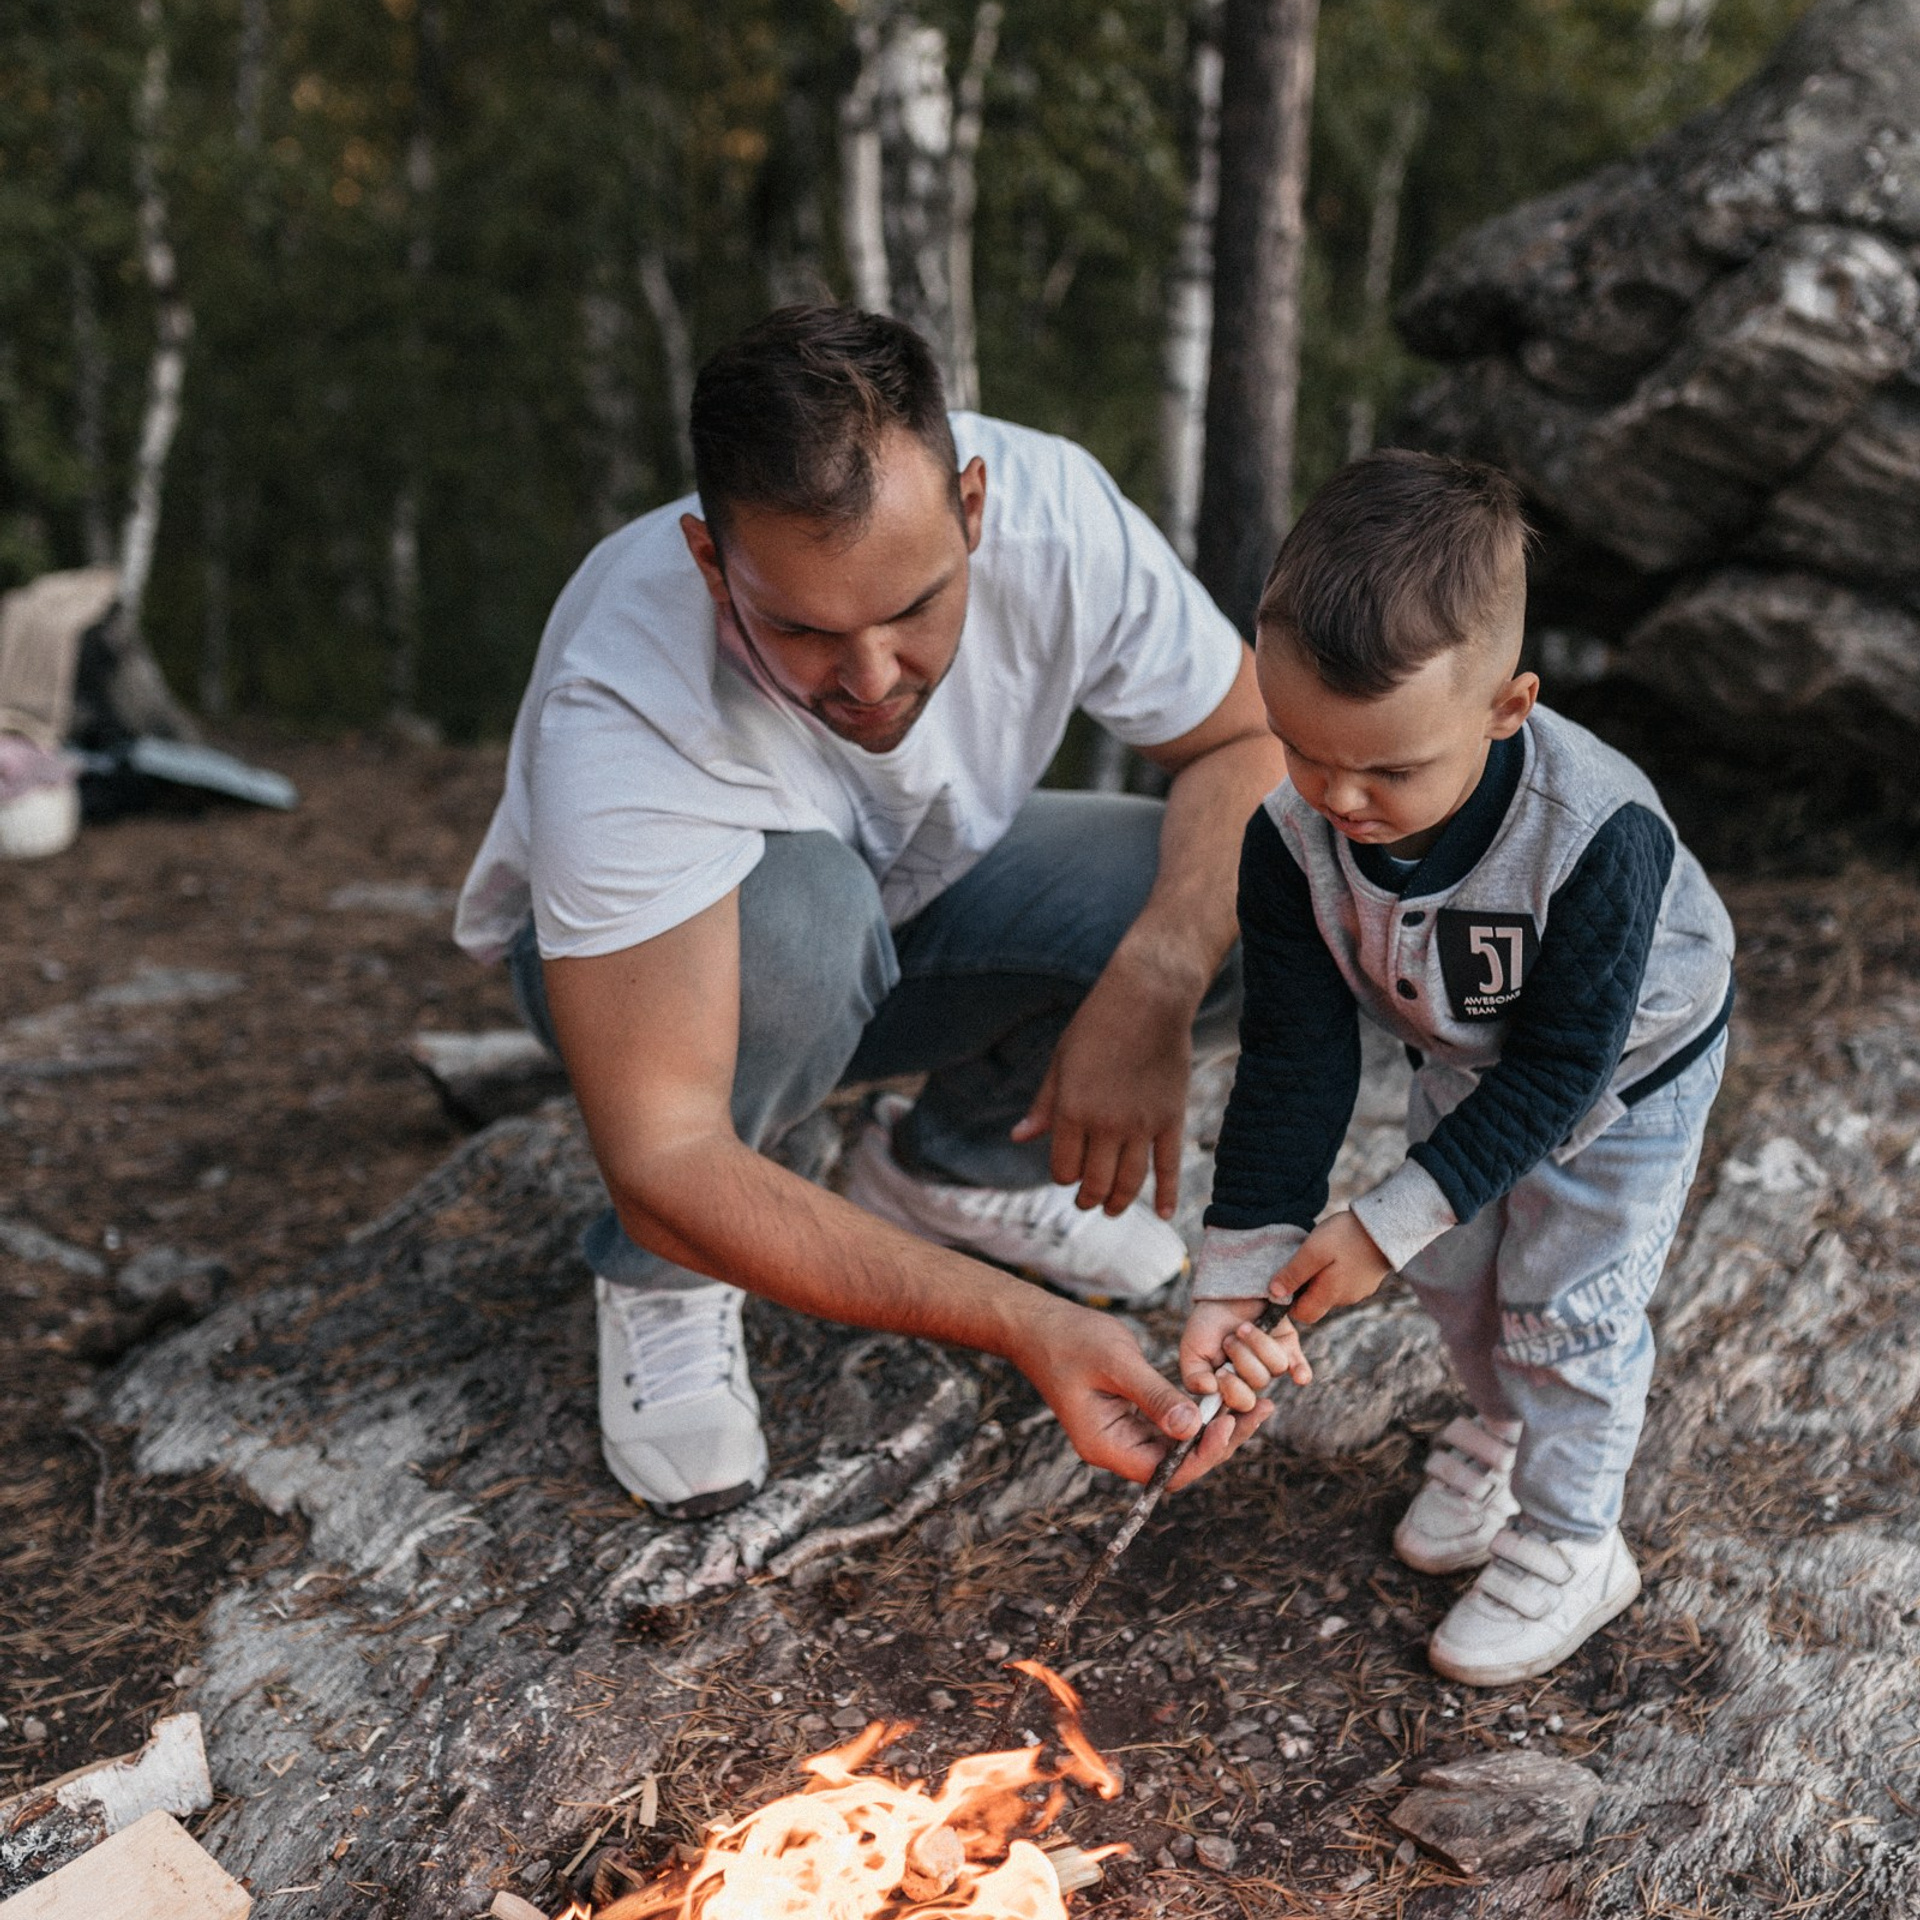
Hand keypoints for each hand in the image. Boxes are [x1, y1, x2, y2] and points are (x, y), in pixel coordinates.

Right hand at [1009, 1294, 1269, 1491]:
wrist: (1038, 1326)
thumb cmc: (1071, 1340)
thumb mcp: (1117, 1363)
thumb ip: (1154, 1397)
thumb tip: (1191, 1428)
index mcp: (1105, 1445)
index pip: (1164, 1472)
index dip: (1201, 1455)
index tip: (1228, 1423)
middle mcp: (1116, 1448)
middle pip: (1177, 1465)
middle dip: (1220, 1443)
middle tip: (1259, 1412)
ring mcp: (1123, 1434)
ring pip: (1178, 1447)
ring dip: (1215, 1430)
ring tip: (1255, 1406)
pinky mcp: (1130, 1417)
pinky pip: (1171, 1427)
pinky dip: (1198, 1415)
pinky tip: (1223, 1398)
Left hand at [1010, 951, 1196, 1219]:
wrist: (1148, 998)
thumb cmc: (1097, 1025)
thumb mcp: (1060, 1061)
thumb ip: (1044, 1105)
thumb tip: (1019, 1137)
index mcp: (1072, 1111)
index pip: (1064, 1168)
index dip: (1062, 1176)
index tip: (1066, 1172)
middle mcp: (1107, 1125)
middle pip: (1096, 1182)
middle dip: (1088, 1197)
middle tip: (1086, 1201)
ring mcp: (1142, 1125)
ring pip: (1130, 1182)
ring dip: (1119, 1202)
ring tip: (1112, 1209)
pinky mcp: (1171, 1119)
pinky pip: (1170, 1166)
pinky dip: (1167, 1194)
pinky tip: (1165, 1214)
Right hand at [1180, 1298, 1312, 1411]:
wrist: (1224, 1293)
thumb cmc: (1206, 1324)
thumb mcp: (1191, 1351)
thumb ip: (1194, 1377)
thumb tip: (1211, 1392)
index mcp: (1231, 1387)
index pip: (1240, 1404)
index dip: (1233, 1391)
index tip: (1220, 1372)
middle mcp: (1253, 1380)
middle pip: (1258, 1383)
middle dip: (1242, 1358)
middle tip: (1229, 1340)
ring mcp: (1272, 1365)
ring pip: (1276, 1367)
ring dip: (1257, 1343)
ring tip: (1243, 1328)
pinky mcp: (1288, 1348)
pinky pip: (1300, 1367)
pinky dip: (1300, 1372)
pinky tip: (1299, 1377)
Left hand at [1276, 1211, 1390, 1325]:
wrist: (1387, 1225)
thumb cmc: (1347, 1236)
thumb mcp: (1314, 1251)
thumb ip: (1294, 1273)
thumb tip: (1274, 1293)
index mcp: (1330, 1295)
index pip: (1302, 1315)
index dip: (1289, 1302)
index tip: (1287, 1279)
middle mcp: (1345, 1299)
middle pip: (1316, 1303)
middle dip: (1305, 1287)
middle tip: (1304, 1260)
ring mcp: (1359, 1291)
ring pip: (1330, 1292)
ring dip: (1321, 1278)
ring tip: (1322, 1253)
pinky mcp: (1367, 1281)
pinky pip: (1344, 1283)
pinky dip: (1336, 1272)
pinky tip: (1338, 1253)